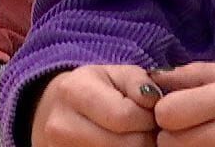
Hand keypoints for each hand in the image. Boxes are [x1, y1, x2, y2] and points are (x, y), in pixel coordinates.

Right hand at [31, 64, 160, 146]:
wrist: (60, 110)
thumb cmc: (97, 89)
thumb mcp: (117, 75)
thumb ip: (138, 84)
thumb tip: (154, 102)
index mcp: (74, 91)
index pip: (124, 116)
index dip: (146, 118)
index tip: (150, 114)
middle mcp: (61, 125)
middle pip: (124, 146)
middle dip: (145, 139)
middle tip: (146, 131)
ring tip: (134, 137)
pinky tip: (122, 145)